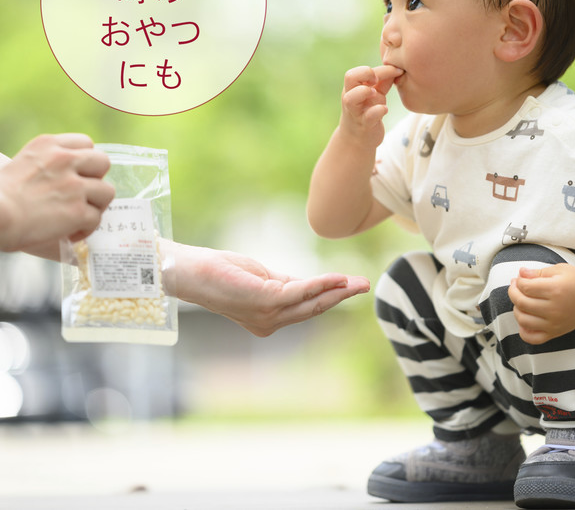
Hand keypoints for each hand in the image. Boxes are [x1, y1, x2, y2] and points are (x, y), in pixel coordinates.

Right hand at [0, 134, 114, 251]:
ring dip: (95, 206)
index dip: (85, 161)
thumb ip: (48, 166)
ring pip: (107, 192)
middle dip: (97, 179)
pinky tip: (70, 233)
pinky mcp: (78, 211)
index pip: (85, 142)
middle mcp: (64, 160)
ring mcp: (74, 186)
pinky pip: (96, 218)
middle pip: (103, 162)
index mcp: (48, 145)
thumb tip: (67, 179)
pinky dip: (86, 229)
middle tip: (83, 194)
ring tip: (79, 216)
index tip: (78, 174)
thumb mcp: (22, 165)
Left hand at [171, 243, 370, 335]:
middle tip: (365, 285)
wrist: (190, 271)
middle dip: (341, 297)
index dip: (331, 296)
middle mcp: (269, 323)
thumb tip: (314, 283)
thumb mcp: (261, 278)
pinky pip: (299, 292)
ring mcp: (266, 315)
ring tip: (358, 282)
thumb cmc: (222, 271)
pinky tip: (337, 278)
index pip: (306, 307)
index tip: (353, 286)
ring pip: (310, 303)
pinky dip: (320, 285)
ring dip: (337, 292)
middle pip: (313, 309)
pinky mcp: (263, 301)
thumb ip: (286, 283)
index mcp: (268, 318)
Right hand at [340, 64, 403, 147]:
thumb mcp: (375, 94)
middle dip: (366, 73)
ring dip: (365, 92)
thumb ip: (383, 81)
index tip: (395, 71)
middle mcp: (351, 97)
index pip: (358, 70)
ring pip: (351, 98)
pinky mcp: (365, 125)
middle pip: (349, 77)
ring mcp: (356, 112)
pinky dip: (378, 111)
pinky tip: (385, 109)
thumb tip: (397, 67)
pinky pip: (369, 116)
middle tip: (377, 81)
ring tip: (376, 94)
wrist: (358, 139)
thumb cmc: (367, 111)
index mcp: (353, 87)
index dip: (377, 68)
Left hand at [508, 263, 574, 343]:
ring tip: (522, 301)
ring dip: (516, 309)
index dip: (518, 281)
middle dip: (513, 292)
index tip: (520, 278)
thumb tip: (520, 273)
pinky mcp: (556, 332)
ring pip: (523, 320)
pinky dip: (524, 331)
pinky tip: (526, 319)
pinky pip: (533, 338)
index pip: (525, 287)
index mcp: (556, 290)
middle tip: (516, 286)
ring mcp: (555, 323)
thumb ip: (538, 272)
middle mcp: (555, 309)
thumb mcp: (559, 269)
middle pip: (521, 302)